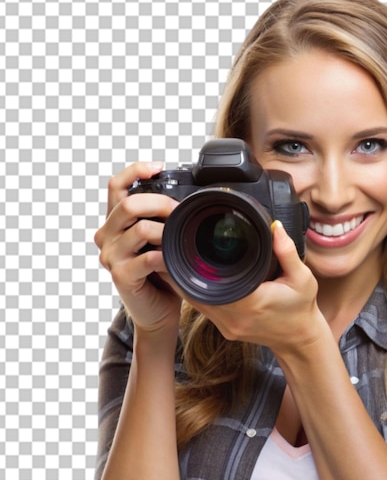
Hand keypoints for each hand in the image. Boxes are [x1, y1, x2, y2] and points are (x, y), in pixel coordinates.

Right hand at [94, 162, 181, 334]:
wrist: (158, 311)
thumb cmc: (161, 273)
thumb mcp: (160, 240)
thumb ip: (161, 219)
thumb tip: (186, 197)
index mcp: (115, 222)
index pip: (116, 186)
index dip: (135, 171)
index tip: (159, 168)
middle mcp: (107, 236)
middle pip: (128, 203)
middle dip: (160, 203)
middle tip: (180, 213)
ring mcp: (111, 257)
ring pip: (140, 229)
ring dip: (167, 231)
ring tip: (180, 240)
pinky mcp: (121, 276)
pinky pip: (147, 258)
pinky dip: (166, 256)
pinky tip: (174, 260)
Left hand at [184, 221, 324, 353]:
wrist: (299, 338)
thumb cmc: (301, 307)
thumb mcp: (302, 278)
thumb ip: (287, 252)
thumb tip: (276, 227)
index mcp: (251, 302)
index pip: (214, 281)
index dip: (199, 264)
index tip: (193, 246)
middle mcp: (235, 317)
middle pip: (197, 290)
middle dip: (188, 269)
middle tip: (180, 247)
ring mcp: (227, 326)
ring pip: (195, 301)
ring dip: (188, 281)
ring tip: (181, 259)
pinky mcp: (225, 329)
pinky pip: (203, 309)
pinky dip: (196, 292)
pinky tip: (193, 278)